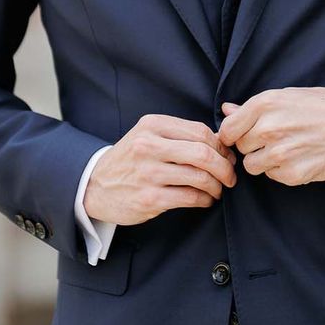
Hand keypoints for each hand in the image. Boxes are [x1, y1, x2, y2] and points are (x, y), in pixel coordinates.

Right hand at [83, 114, 236, 224]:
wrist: (94, 185)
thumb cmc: (131, 159)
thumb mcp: (149, 136)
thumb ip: (181, 135)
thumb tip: (222, 142)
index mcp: (153, 125)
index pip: (201, 132)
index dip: (221, 146)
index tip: (227, 156)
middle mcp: (149, 146)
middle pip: (204, 153)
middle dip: (225, 167)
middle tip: (230, 176)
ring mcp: (148, 173)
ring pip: (199, 177)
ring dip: (217, 185)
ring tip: (218, 189)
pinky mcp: (149, 198)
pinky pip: (190, 197)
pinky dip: (205, 199)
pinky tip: (205, 199)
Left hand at [218, 87, 324, 186]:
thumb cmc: (324, 106)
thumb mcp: (288, 96)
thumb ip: (253, 107)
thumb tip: (226, 110)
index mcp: (265, 104)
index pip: (227, 128)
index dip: (233, 133)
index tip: (241, 135)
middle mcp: (269, 128)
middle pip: (239, 146)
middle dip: (252, 144)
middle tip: (274, 137)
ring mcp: (281, 153)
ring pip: (251, 165)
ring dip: (263, 159)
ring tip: (285, 148)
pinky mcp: (293, 174)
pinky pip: (271, 176)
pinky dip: (281, 170)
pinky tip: (298, 157)